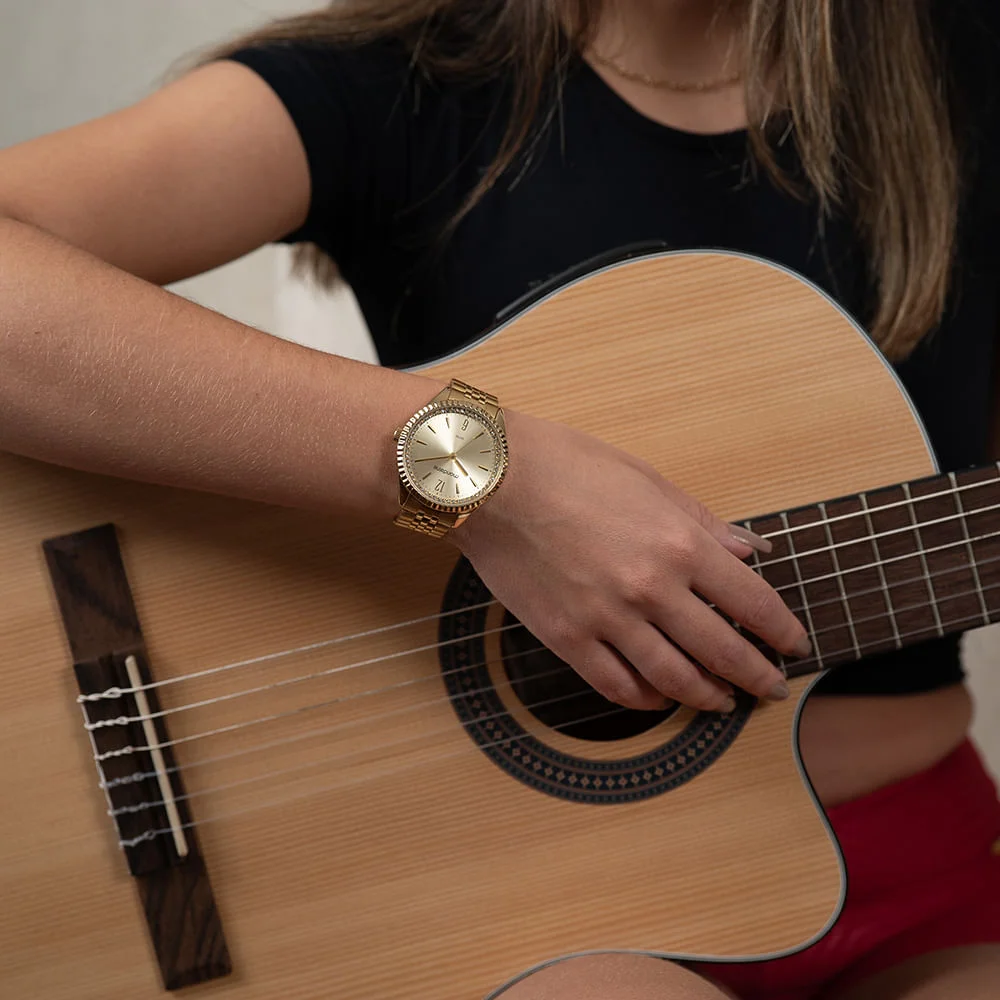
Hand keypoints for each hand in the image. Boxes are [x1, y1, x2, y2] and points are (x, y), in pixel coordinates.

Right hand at [451, 412, 809, 712]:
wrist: (492, 481)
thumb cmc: (567, 466)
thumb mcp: (648, 480)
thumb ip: (703, 522)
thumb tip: (748, 550)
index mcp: (679, 544)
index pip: (753, 602)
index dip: (781, 631)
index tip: (792, 643)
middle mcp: (651, 589)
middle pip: (723, 651)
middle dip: (756, 676)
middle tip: (769, 688)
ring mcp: (607, 620)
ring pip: (675, 679)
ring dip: (708, 697)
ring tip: (722, 702)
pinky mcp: (567, 638)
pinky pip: (616, 686)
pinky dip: (646, 700)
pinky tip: (659, 699)